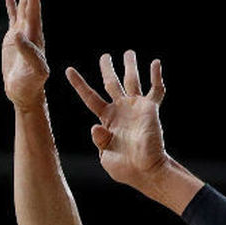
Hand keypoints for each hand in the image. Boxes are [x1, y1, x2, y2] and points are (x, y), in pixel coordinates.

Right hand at [1, 0, 48, 109]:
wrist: (25, 93)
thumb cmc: (32, 84)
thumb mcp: (35, 70)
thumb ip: (29, 53)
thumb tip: (18, 34)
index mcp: (35, 34)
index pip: (35, 8)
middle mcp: (30, 30)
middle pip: (32, 1)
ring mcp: (22, 33)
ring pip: (24, 5)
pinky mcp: (13, 39)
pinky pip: (12, 17)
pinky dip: (11, 4)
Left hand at [65, 51, 169, 191]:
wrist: (146, 172)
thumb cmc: (125, 167)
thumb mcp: (105, 155)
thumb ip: (99, 140)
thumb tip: (95, 126)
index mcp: (107, 120)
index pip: (90, 97)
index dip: (79, 84)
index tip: (69, 70)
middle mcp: (120, 110)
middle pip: (111, 84)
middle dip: (108, 69)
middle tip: (105, 57)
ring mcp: (135, 108)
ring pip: (132, 81)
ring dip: (131, 66)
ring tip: (128, 52)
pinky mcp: (150, 109)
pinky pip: (156, 90)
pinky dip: (156, 76)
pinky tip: (155, 63)